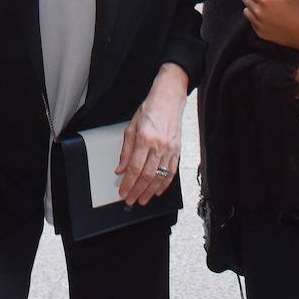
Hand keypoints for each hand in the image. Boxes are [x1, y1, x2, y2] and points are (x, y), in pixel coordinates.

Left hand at [116, 64, 186, 205]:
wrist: (169, 98)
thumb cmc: (149, 109)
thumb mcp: (130, 126)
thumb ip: (125, 150)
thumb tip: (120, 169)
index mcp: (144, 138)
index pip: (134, 168)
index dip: (128, 183)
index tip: (123, 191)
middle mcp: (158, 145)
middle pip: (146, 175)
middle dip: (137, 191)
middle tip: (130, 200)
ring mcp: (170, 148)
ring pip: (160, 177)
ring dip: (150, 191)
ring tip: (143, 200)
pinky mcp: (178, 150)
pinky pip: (172, 171)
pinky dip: (165, 183)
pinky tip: (158, 190)